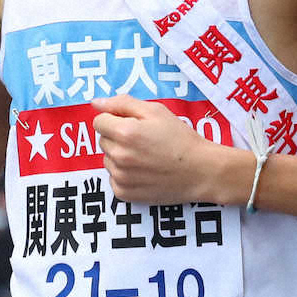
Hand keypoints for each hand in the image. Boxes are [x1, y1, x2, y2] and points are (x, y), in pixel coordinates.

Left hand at [92, 95, 212, 203]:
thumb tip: (95, 103)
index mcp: (125, 132)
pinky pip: (113, 178)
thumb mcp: (156, 111)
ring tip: (145, 156)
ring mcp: (121, 177)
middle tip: (143, 140)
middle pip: (103, 140)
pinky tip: (144, 171)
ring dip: (120, 156)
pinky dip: (124, 174)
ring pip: (107, 159)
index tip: (132, 124)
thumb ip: (123, 103)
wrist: (200, 171)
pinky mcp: (124, 193)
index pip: (99, 121)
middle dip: (117, 137)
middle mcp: (119, 156)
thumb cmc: (180, 138)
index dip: (115, 119)